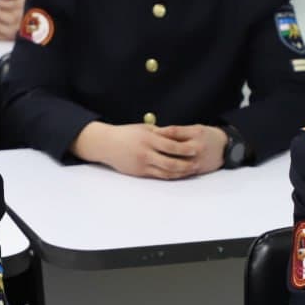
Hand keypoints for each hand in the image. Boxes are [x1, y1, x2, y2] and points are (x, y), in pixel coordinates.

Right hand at [71, 122, 222, 178]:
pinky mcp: (139, 172)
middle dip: (186, 164)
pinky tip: (178, 174)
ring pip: (166, 172)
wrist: (106, 144)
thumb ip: (161, 133)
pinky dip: (170, 176)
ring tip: (191, 170)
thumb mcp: (144, 129)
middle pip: (171, 162)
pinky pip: (158, 176)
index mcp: (148, 140)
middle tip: (198, 164)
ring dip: (180, 173)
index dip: (185, 149)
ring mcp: (142, 165)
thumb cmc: (126, 133)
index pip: (172, 146)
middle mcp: (146, 153)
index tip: (196, 148)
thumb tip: (179, 135)